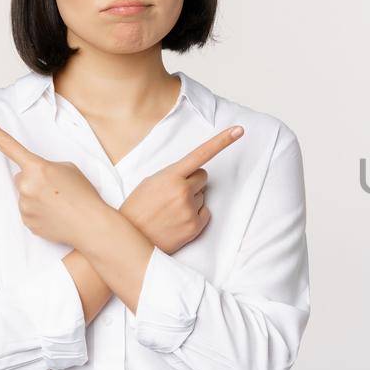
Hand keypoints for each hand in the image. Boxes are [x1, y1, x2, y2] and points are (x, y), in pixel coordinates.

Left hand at [0, 110, 107, 248]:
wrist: (92, 226)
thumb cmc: (84, 194)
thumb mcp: (69, 169)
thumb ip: (45, 168)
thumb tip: (32, 179)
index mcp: (38, 167)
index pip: (8, 145)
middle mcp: (26, 185)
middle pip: (21, 177)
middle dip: (35, 181)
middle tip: (58, 189)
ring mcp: (24, 205)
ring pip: (25, 195)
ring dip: (39, 197)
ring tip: (60, 204)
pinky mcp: (27, 222)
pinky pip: (28, 212)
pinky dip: (40, 212)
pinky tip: (55, 215)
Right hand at [119, 125, 244, 253]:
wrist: (129, 240)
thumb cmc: (138, 208)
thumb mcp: (150, 183)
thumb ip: (173, 174)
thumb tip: (194, 174)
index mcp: (170, 176)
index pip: (200, 154)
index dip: (222, 141)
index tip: (239, 130)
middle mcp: (183, 191)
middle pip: (203, 176)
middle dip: (192, 181)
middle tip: (173, 193)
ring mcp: (190, 210)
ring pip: (203, 195)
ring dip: (191, 199)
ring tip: (170, 210)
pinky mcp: (195, 226)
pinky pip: (205, 212)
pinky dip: (195, 214)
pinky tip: (177, 220)